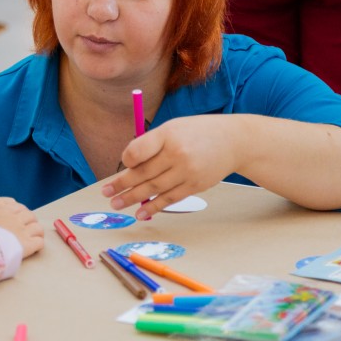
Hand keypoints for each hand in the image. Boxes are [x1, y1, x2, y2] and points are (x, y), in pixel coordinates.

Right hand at [0, 198, 44, 258]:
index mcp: (3, 212)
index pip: (17, 207)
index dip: (20, 212)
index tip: (19, 217)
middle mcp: (15, 219)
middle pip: (30, 216)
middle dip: (30, 221)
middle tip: (28, 227)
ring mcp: (22, 232)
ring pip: (37, 227)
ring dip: (37, 231)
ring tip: (35, 236)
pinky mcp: (27, 245)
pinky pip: (39, 242)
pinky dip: (38, 243)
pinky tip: (35, 247)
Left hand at [100, 115, 240, 219]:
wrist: (233, 141)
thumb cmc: (197, 132)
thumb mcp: (173, 127)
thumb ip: (151, 143)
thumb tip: (128, 164)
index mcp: (168, 134)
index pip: (138, 151)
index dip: (126, 160)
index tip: (123, 164)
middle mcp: (177, 153)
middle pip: (143, 173)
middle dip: (122, 184)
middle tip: (107, 193)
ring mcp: (187, 171)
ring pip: (154, 189)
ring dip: (133, 198)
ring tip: (117, 204)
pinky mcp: (195, 186)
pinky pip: (170, 199)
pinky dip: (154, 207)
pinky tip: (140, 213)